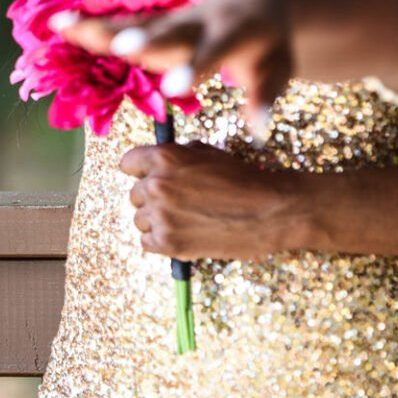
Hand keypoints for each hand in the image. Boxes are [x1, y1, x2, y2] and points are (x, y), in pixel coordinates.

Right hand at [59, 0, 296, 133]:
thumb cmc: (270, 42)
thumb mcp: (277, 69)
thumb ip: (265, 98)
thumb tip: (258, 131)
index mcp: (230, 33)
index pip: (211, 53)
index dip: (192, 69)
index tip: (173, 88)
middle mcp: (196, 22)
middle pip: (163, 32)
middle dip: (140, 41)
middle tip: (116, 48)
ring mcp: (172, 19)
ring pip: (133, 23)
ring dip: (100, 26)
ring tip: (63, 25)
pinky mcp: (155, 20)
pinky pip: (121, 21)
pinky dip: (92, 22)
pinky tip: (59, 22)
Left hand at [119, 141, 303, 259]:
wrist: (270, 211)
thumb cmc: (242, 180)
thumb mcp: (206, 153)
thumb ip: (177, 156)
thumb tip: (158, 163)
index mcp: (164, 158)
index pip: (128, 163)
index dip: (140, 170)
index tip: (148, 177)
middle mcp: (156, 185)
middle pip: (135, 194)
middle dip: (152, 198)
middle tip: (178, 203)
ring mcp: (161, 215)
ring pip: (140, 219)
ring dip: (157, 220)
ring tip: (185, 220)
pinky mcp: (168, 243)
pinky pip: (147, 242)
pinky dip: (160, 241)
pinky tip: (182, 235)